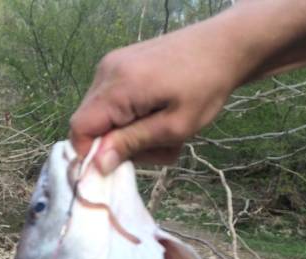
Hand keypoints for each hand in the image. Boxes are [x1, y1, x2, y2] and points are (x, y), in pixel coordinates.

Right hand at [70, 20, 241, 171]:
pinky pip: (113, 103)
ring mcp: (112, 65)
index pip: (80, 129)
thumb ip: (133, 144)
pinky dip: (132, 117)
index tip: (123, 164)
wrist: (225, 45)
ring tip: (163, 130)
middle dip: (117, 145)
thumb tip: (97, 165)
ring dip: (129, 133)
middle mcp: (106, 71)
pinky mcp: (120, 65)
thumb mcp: (174, 127)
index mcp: (119, 86)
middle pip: (91, 125)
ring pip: (103, 117)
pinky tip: (157, 115)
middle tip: (157, 146)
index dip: (93, 154)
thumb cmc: (206, 87)